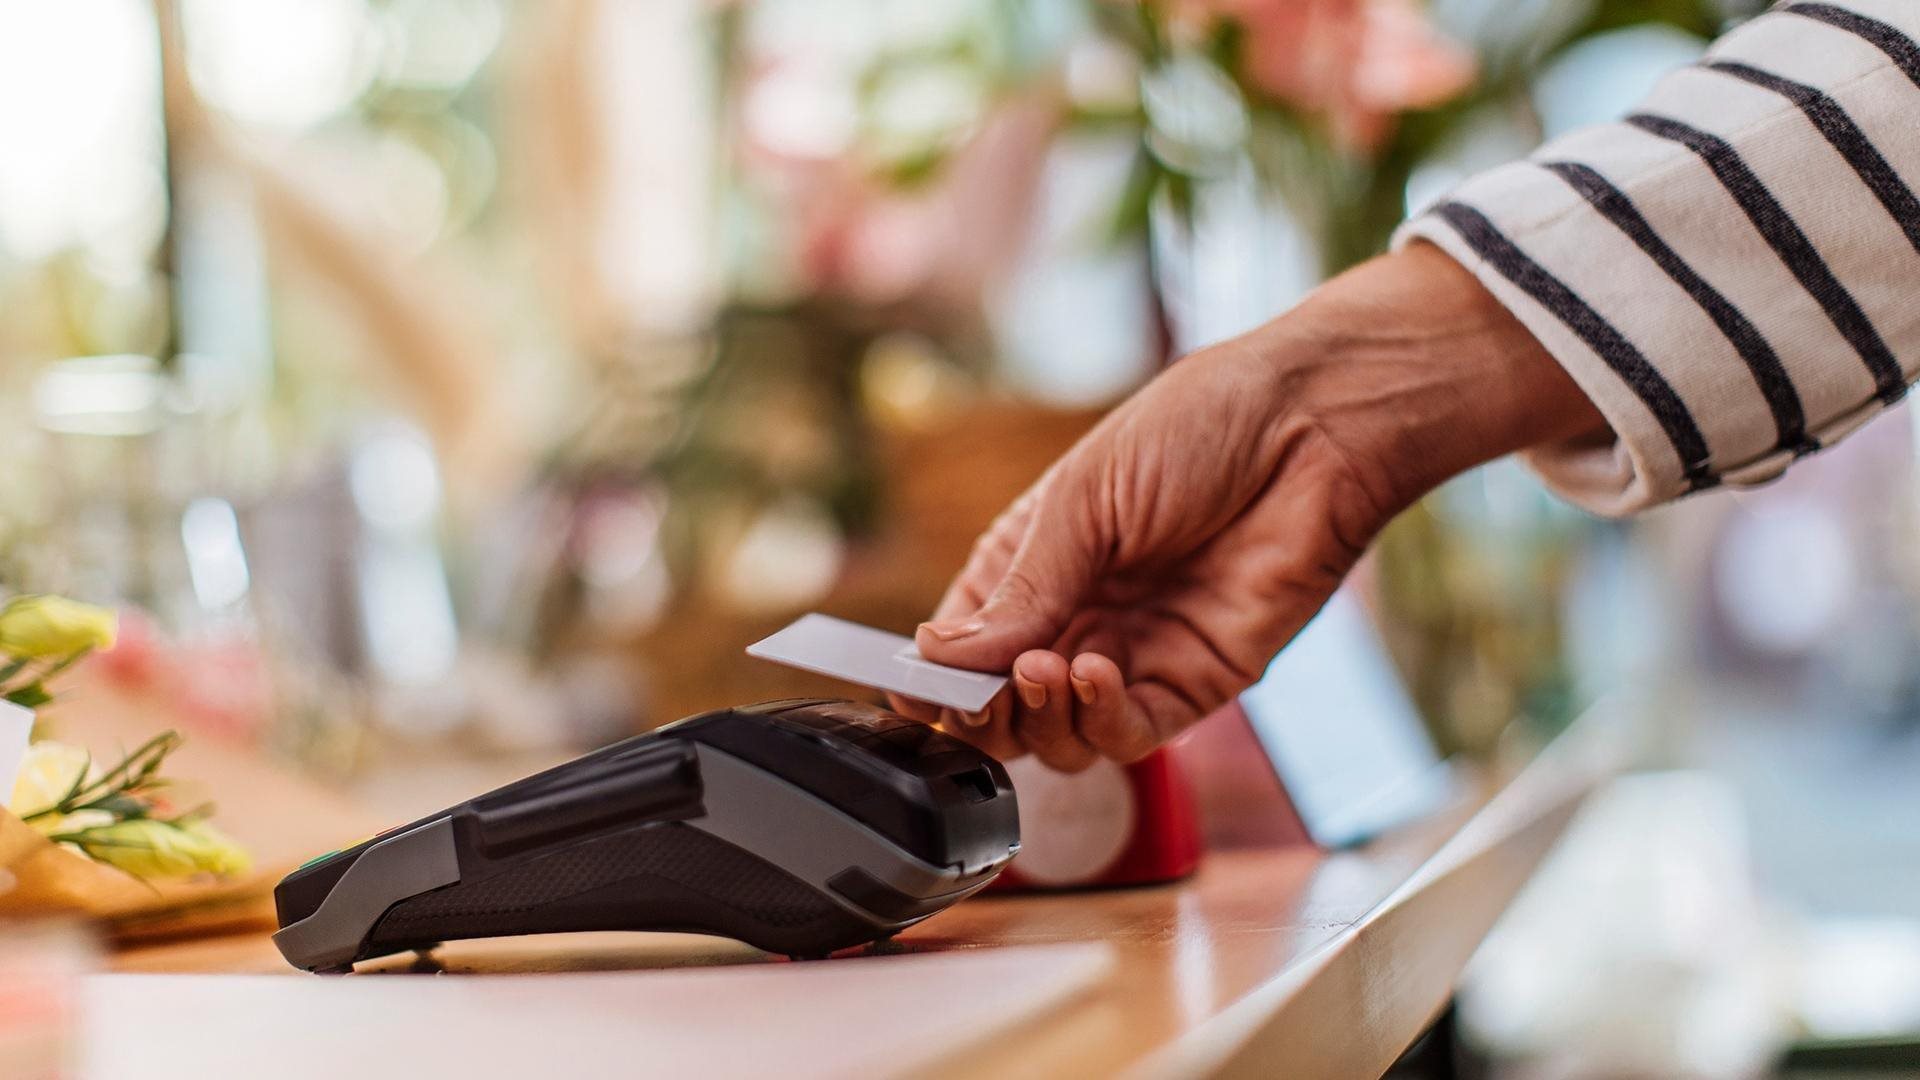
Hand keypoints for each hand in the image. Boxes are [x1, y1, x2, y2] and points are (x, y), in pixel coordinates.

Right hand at [895, 243, 1605, 768]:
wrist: (1314, 425)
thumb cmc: (1200, 429)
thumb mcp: (1084, 499)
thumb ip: (1020, 590)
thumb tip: (938, 656)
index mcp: (1033, 564)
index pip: (960, 648)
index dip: (931, 679)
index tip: (910, 690)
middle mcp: (1078, 618)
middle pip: (1004, 710)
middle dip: (981, 713)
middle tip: (979, 692)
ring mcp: (1136, 655)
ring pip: (1061, 739)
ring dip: (1039, 718)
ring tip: (1046, 668)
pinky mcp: (1196, 681)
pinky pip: (1131, 734)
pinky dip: (1100, 719)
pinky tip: (1095, 671)